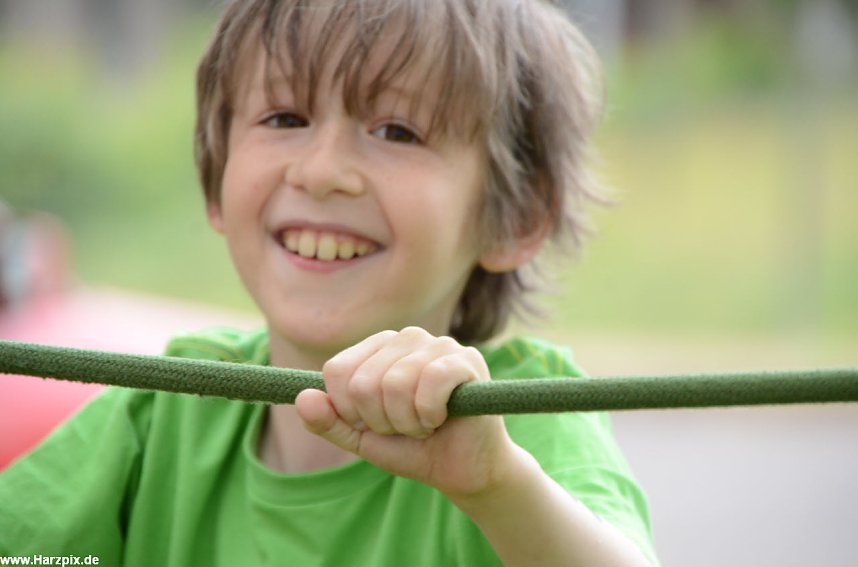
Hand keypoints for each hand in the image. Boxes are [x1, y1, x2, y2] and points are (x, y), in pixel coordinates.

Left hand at [294, 326, 519, 497]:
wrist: (463, 471)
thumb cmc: (413, 448)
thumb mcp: (361, 439)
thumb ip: (329, 421)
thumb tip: (302, 398)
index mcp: (378, 348)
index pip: (337, 371)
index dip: (350, 412)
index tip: (376, 424)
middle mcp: (407, 337)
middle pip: (363, 382)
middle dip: (381, 421)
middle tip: (406, 427)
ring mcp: (439, 344)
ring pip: (395, 384)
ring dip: (407, 422)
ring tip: (425, 425)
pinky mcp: (466, 359)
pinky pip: (430, 381)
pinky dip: (429, 414)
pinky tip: (441, 419)